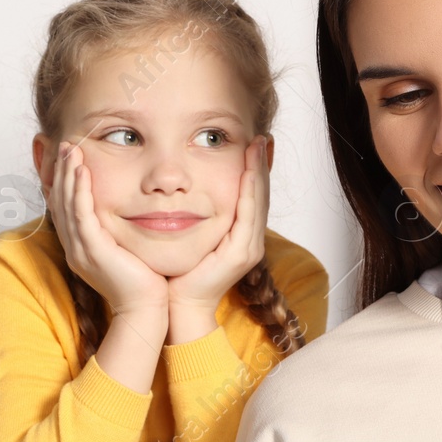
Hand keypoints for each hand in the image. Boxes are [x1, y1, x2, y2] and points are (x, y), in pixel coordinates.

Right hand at [50, 140, 169, 319]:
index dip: (65, 181)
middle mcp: (75, 248)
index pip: (66, 208)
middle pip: (60, 202)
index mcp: (81, 248)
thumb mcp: (128, 249)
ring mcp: (81, 250)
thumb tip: (129, 210)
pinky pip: (80, 214)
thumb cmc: (145, 281)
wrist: (147, 308)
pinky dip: (80, 191)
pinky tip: (82, 171)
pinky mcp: (92, 251)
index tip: (71, 158)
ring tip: (72, 149)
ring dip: (68, 174)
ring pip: (67, 204)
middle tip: (67, 145)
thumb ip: (121, 230)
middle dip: (63, 172)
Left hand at [164, 135, 268, 340]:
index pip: (252, 197)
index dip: (255, 171)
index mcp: (242, 238)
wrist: (179, 304)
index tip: (254, 145)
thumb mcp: (193, 236)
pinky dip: (250, 189)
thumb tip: (187, 190)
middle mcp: (251, 242)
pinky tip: (249, 170)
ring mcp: (249, 248)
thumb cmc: (180, 273)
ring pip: (258, 201)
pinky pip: (248, 214)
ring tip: (258, 145)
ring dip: (259, 171)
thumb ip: (198, 216)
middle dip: (262, 165)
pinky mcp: (241, 253)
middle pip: (260, 195)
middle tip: (261, 138)